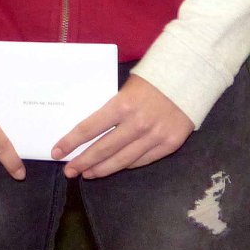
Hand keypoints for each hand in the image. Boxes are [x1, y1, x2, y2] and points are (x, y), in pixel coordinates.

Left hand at [51, 75, 192, 179]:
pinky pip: (142, 160)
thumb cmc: (155, 77)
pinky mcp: (169, 144)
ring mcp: (154, 136)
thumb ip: (113, 108)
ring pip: (122, 160)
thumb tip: (92, 129)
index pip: (89, 128)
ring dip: (101, 169)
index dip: (71, 142)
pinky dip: (126, 165)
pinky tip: (114, 167)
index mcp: (123, 104)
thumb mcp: (128, 86)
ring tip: (87, 174)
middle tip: (69, 171)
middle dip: (82, 161)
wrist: (191, 76)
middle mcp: (137, 124)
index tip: (57, 151)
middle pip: (103, 149)